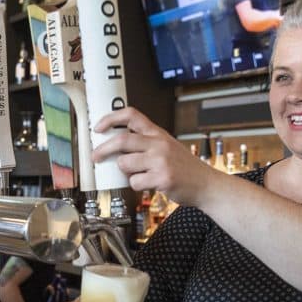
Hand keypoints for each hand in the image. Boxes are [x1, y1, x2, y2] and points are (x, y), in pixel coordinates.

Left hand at [92, 107, 216, 207]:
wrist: (206, 185)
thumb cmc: (183, 167)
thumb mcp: (167, 146)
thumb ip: (145, 143)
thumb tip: (115, 147)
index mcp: (158, 133)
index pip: (132, 115)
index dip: (111, 118)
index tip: (98, 127)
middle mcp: (159, 143)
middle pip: (122, 140)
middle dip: (103, 149)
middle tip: (95, 157)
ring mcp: (161, 161)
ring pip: (125, 164)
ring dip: (125, 172)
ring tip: (138, 174)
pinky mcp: (162, 178)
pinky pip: (134, 182)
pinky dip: (136, 186)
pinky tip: (148, 185)